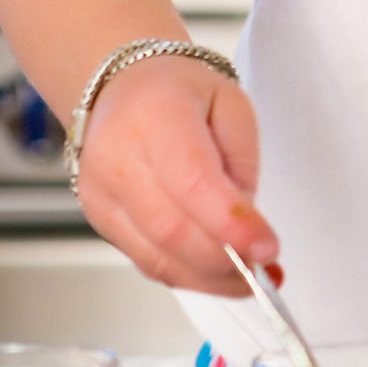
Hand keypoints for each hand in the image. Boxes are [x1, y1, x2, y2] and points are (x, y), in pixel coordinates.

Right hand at [72, 56, 279, 293]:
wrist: (121, 88)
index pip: (193, 182)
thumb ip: (243, 164)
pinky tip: (216, 274)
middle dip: (225, 260)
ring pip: (157, 256)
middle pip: (173, 229)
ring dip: (209, 278)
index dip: (232, 224)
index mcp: (157, 117)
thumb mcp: (231, 105)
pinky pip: (146, 261)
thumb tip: (245, 227)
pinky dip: (186, 275)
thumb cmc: (176, 92)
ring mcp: (100, 194)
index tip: (268, 248)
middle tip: (264, 268)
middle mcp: (118, 158)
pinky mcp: (99, 220)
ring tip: (247, 277)